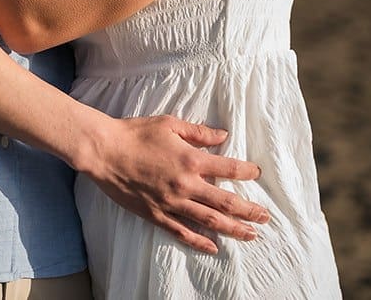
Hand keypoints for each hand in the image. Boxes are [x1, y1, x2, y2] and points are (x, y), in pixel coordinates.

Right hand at [79, 114, 268, 254]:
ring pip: (210, 220)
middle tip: (266, 216)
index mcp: (191, 160)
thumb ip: (199, 132)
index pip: (229, 168)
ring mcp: (172, 203)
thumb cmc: (135, 133)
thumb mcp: (170, 124)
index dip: (247, 171)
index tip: (257, 173)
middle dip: (250, 210)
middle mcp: (186, 184)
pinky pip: (182, 232)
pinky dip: (200, 241)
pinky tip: (214, 247)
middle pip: (226, 201)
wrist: (105, 151)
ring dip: (234, 229)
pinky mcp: (156, 214)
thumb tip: (223, 136)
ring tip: (251, 234)